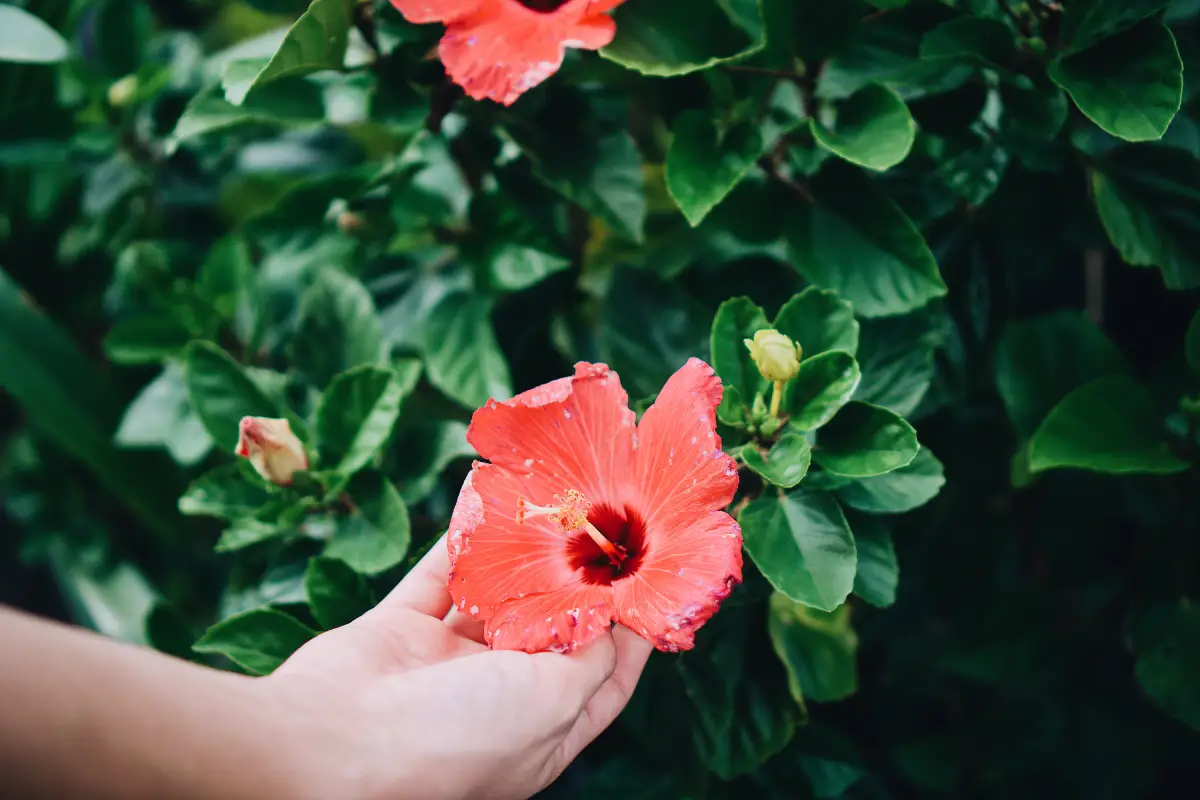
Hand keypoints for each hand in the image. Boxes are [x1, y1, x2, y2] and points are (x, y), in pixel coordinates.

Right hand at [267, 535, 653, 799]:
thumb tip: (613, 618)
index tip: (652, 584)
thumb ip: (588, 655)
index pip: (601, 683)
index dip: (630, 637)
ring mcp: (443, 666)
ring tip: (554, 508)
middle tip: (604, 529)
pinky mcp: (398, 632)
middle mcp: (494, 701)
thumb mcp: (553, 701)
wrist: (334, 745)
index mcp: (538, 736)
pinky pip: (438, 575)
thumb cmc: (457, 737)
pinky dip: (460, 540)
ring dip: (519, 557)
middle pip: (548, 634)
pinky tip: (486, 501)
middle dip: (575, 584)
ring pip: (493, 600)